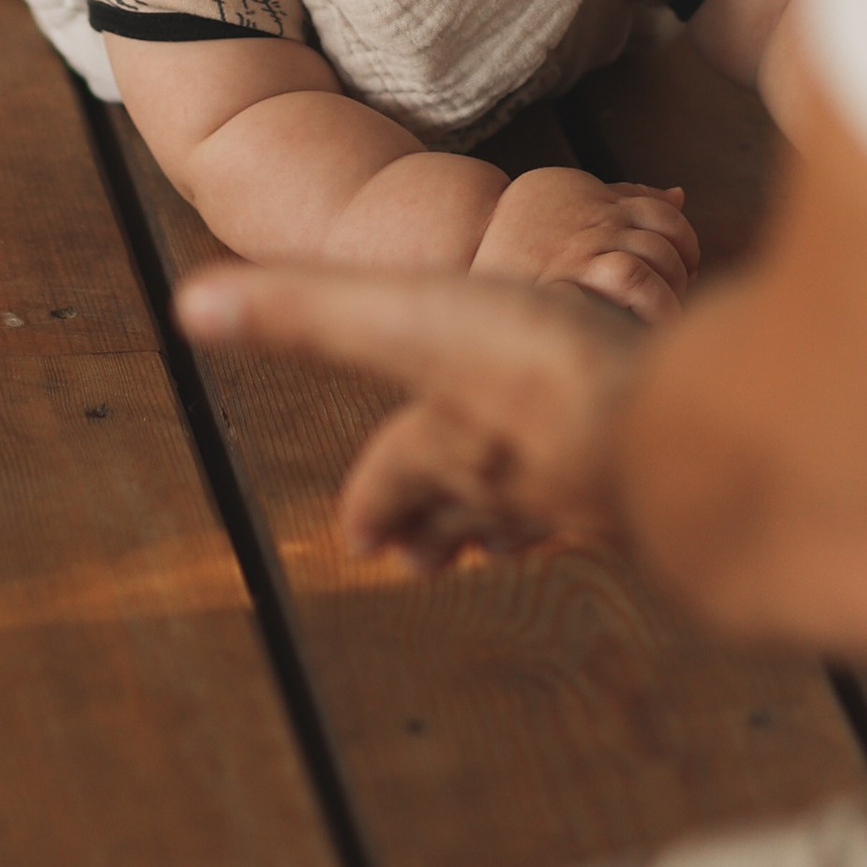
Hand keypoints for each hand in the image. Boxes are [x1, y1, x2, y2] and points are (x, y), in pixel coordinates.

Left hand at [176, 260, 643, 571]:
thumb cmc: (535, 368)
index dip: (374, 498)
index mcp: (447, 444)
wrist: (681, 430)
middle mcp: (514, 481)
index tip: (358, 537)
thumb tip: (185, 304)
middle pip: (466, 512)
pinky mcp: (664, 483)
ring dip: (512, 528)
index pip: (395, 477)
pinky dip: (598, 502)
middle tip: (416, 562)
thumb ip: (301, 309)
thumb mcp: (401, 317)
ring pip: (540, 514)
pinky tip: (618, 495)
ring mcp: (593, 491)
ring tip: (503, 542)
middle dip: (439, 531)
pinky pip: (615, 500)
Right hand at [473, 164, 698, 322]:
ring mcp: (581, 252)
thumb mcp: (575, 195)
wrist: (466, 237)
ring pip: (648, 268)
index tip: (686, 271)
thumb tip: (680, 193)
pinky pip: (628, 284)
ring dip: (667, 299)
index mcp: (603, 204)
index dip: (687, 245)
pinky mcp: (566, 281)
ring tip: (663, 322)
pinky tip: (646, 330)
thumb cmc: (529, 226)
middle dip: (681, 278)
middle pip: (665, 246)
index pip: (668, 217)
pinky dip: (648, 307)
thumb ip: (626, 195)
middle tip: (677, 302)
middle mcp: (597, 224)